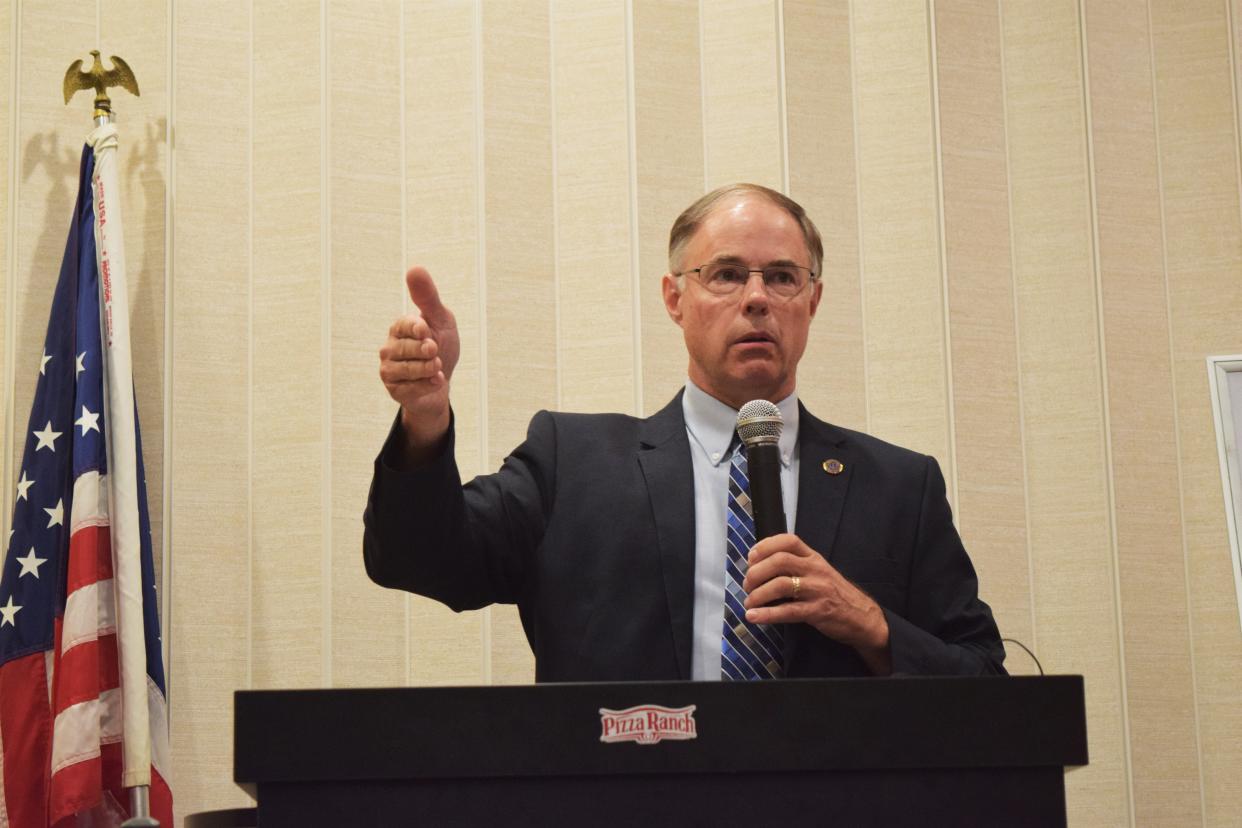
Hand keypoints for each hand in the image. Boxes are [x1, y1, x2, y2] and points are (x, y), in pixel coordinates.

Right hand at [379, 267, 460, 458]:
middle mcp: (389, 347)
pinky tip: (437, 379)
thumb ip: (428, 297)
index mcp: (400, 327)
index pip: (404, 324)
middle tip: (435, 349)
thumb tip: (414, 269)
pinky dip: (428, 384)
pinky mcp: (394, 389)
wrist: (442, 379)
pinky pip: (411, 388)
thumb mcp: (441, 319)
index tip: (426, 330)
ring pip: (407, 369)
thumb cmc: (441, 345)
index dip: (416, 328)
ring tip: (438, 364)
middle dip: (425, 350)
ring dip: (428, 368)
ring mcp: (389, 369)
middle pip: (405, 349)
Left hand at [742, 533, 891, 674]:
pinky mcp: (818, 611)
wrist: (864, 617)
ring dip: (758, 594)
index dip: (765, 545)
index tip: (751, 557)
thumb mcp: (819, 572)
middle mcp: (815, 570)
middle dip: (757, 572)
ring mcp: (818, 590)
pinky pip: (788, 611)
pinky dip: (767, 614)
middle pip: (780, 561)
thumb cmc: (835, 594)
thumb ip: (797, 565)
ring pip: (781, 585)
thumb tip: (761, 566)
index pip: (788, 540)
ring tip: (749, 603)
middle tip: (747, 585)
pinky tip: (754, 617)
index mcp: (814, 557)